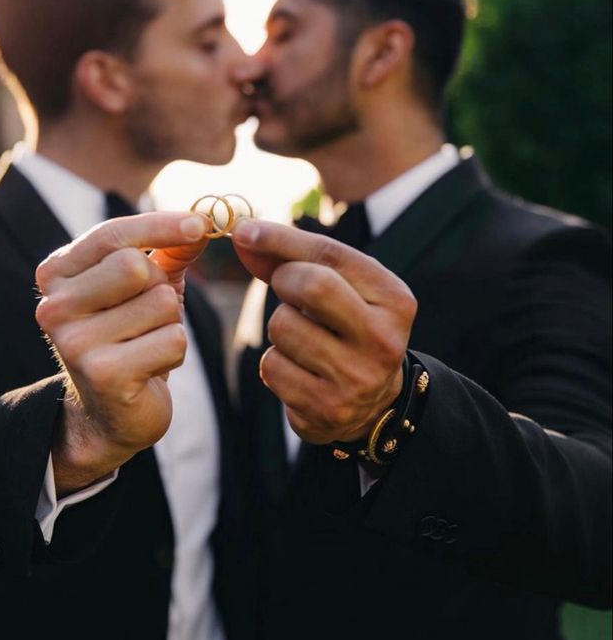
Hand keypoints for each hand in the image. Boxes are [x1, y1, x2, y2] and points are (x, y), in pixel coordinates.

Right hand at [35, 211, 208, 493]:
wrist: (109, 414)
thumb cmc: (128, 336)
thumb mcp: (146, 284)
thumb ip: (169, 250)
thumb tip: (201, 223)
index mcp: (55, 274)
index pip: (112, 235)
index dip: (161, 226)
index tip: (200, 224)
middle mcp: (54, 306)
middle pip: (136, 266)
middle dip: (161, 288)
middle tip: (149, 316)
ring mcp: (74, 342)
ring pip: (161, 304)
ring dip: (170, 324)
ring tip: (146, 344)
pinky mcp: (104, 374)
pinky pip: (172, 340)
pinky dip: (175, 352)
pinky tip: (151, 368)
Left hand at [231, 218, 416, 443]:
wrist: (371, 405)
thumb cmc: (347, 330)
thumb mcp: (341, 289)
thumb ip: (295, 258)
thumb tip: (244, 233)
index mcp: (395, 300)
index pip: (331, 255)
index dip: (281, 238)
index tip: (244, 230)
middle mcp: (382, 339)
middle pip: (312, 285)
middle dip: (284, 279)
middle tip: (287, 288)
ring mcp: (356, 378)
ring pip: (283, 326)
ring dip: (280, 327)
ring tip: (303, 339)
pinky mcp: (327, 409)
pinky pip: (272, 367)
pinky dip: (275, 363)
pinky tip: (299, 370)